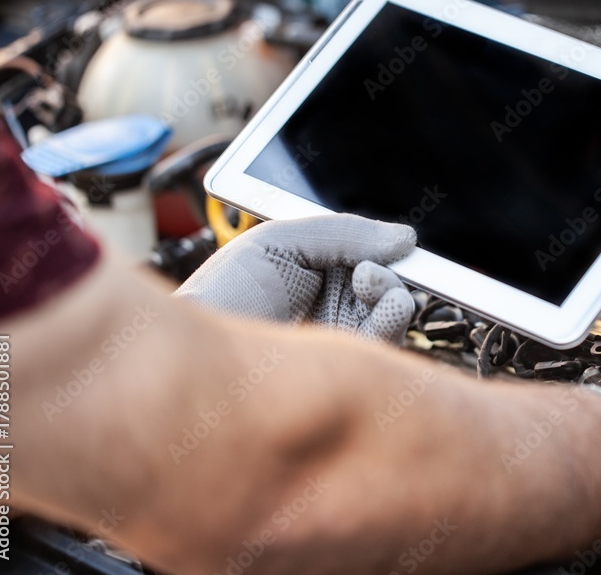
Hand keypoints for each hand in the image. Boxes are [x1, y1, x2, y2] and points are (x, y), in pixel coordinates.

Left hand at [176, 214, 416, 343]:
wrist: (196, 359)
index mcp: (308, 269)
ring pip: (396, 307)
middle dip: (384, 267)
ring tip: (365, 284)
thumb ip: (343, 232)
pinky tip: (377, 305)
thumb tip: (403, 238)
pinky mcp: (346, 369)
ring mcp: (338, 337)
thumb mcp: (280, 242)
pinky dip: (394, 315)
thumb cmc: (222, 297)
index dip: (379, 247)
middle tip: (363, 270)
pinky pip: (392, 339)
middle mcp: (326, 301)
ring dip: (389, 288)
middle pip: (384, 277)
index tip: (393, 243)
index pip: (361, 252)